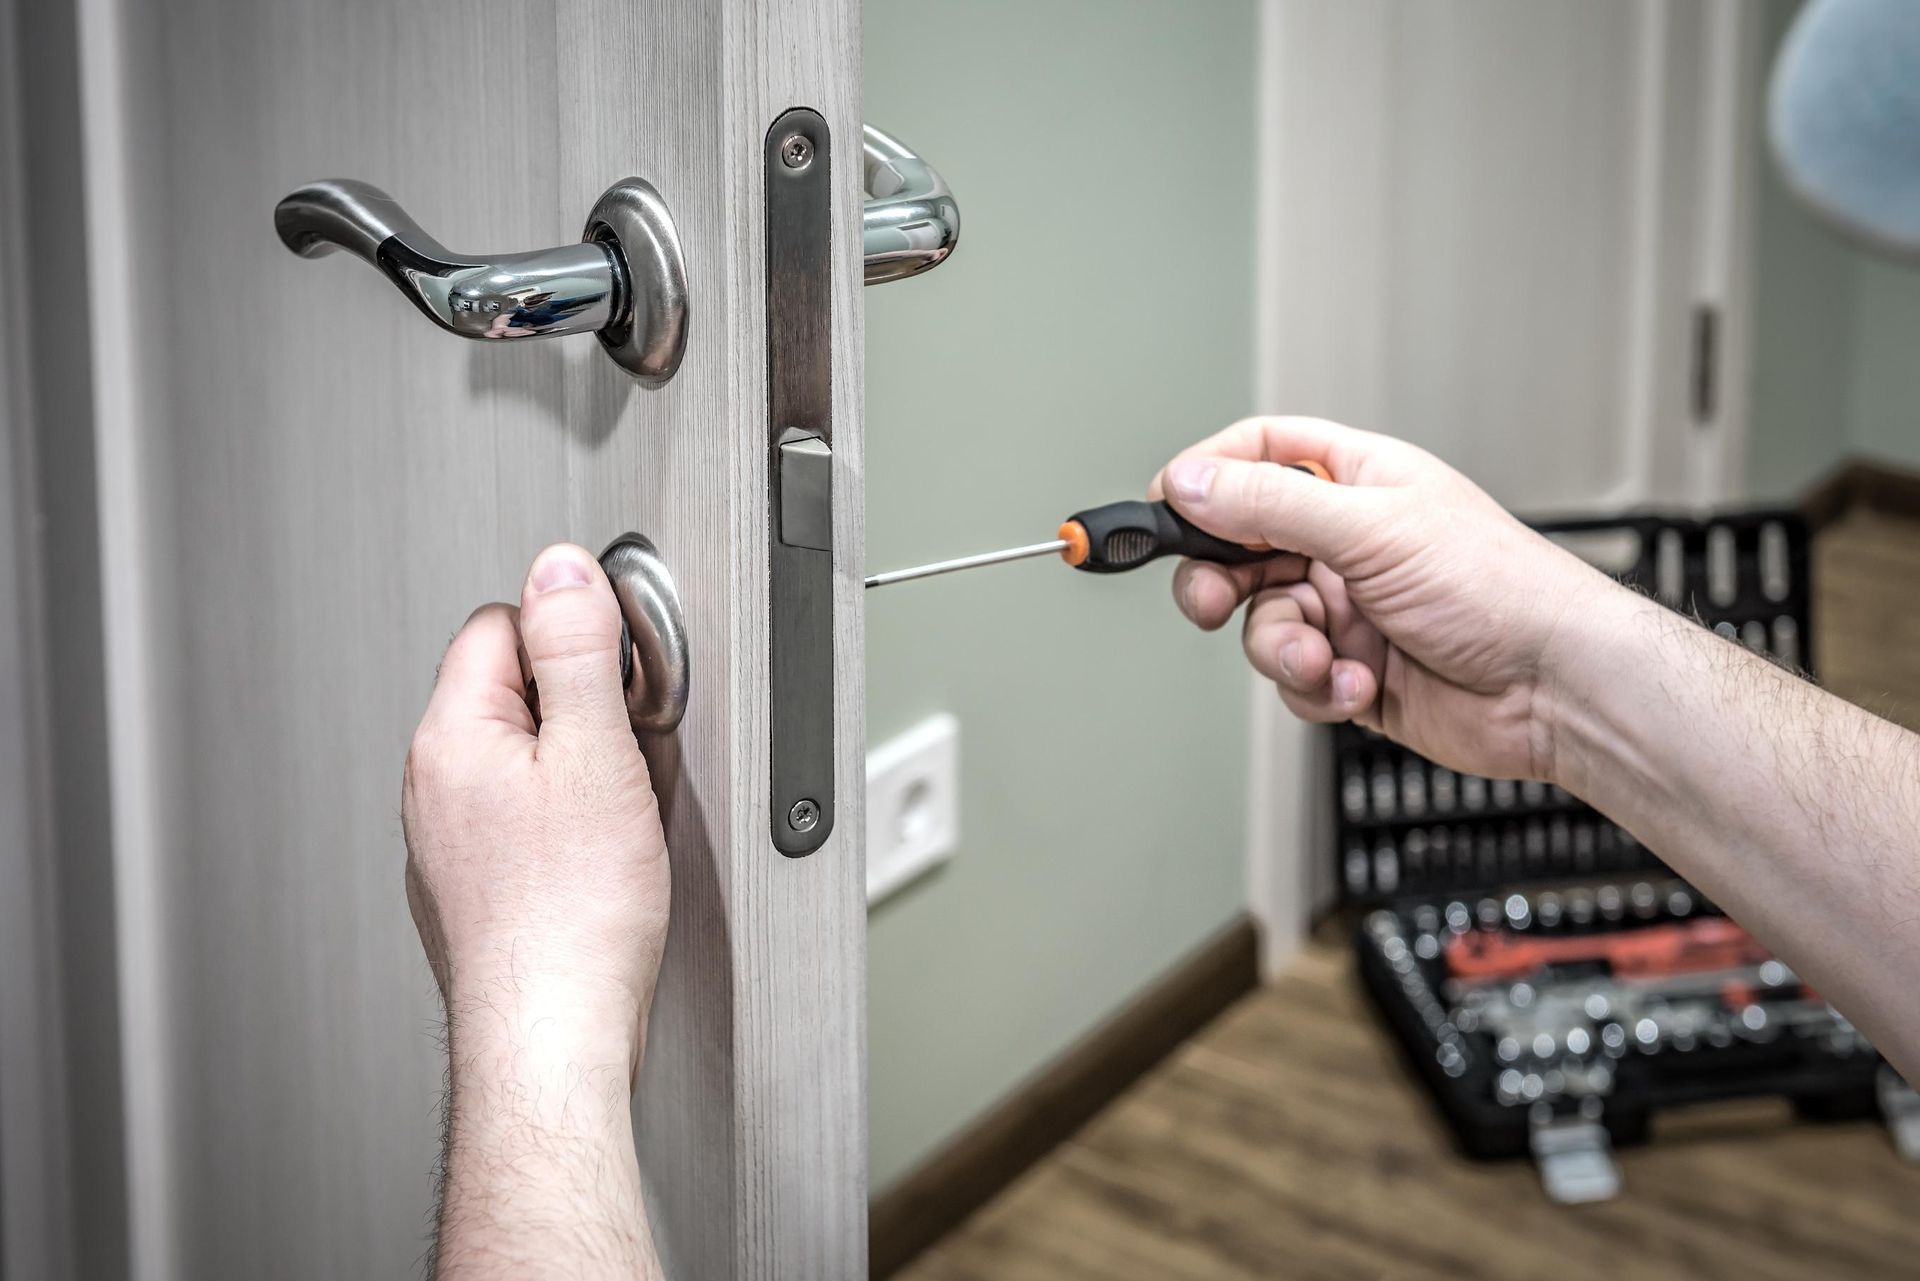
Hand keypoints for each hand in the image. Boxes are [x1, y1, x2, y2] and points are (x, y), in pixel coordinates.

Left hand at [402, 542, 668, 1074]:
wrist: (551, 1039)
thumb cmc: (573, 917)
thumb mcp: (596, 752)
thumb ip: (578, 648)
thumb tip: (561, 567)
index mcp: (450, 736)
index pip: (501, 622)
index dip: (573, 636)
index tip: (620, 677)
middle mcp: (431, 785)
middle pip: (508, 689)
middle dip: (579, 706)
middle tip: (626, 755)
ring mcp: (443, 842)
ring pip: (516, 759)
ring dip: (574, 768)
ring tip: (617, 815)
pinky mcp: (469, 889)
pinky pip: (517, 819)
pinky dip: (562, 825)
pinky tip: (597, 862)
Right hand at [1153, 416, 1620, 782]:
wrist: (1554, 689)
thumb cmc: (1500, 591)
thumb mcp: (1370, 530)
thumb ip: (1270, 506)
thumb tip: (1192, 483)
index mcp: (1358, 481)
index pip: (1260, 454)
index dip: (1207, 476)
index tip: (1164, 506)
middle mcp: (1347, 541)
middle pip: (1240, 547)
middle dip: (1220, 580)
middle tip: (1209, 600)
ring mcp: (1348, 609)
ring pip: (1261, 623)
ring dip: (1281, 647)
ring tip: (1323, 657)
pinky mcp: (1351, 672)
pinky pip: (1294, 679)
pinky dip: (1316, 687)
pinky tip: (1359, 685)